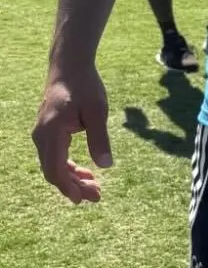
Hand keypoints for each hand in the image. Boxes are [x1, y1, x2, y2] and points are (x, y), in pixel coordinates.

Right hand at [32, 65, 112, 203]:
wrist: (70, 67)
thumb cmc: (85, 86)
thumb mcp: (97, 112)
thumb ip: (99, 139)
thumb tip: (105, 165)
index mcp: (51, 132)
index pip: (55, 169)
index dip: (68, 187)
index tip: (84, 199)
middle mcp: (41, 136)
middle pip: (53, 171)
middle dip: (74, 187)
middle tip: (97, 196)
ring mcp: (42, 134)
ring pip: (53, 165)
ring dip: (72, 178)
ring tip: (94, 187)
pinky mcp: (47, 132)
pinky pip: (54, 156)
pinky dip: (68, 167)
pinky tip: (85, 172)